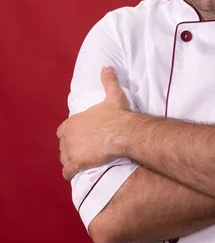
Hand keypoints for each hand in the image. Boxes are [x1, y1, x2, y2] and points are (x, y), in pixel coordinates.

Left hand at [57, 66, 132, 180]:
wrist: (122, 132)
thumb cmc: (117, 115)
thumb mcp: (113, 95)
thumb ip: (108, 80)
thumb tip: (107, 66)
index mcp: (74, 121)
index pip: (63, 130)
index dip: (70, 134)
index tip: (77, 137)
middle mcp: (68, 135)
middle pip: (63, 145)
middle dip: (69, 148)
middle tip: (80, 151)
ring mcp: (71, 150)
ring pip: (64, 158)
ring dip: (69, 160)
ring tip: (77, 163)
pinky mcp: (77, 162)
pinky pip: (68, 171)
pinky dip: (69, 173)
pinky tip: (72, 175)